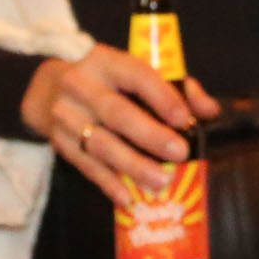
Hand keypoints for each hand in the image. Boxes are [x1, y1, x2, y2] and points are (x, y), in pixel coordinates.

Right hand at [22, 46, 217, 211]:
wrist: (49, 88)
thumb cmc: (109, 81)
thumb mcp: (136, 72)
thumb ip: (177, 88)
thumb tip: (209, 111)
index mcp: (106, 61)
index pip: (136, 75)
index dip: (161, 97)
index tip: (184, 119)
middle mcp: (81, 86)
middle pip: (116, 113)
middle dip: (150, 136)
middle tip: (179, 154)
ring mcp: (66, 115)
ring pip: (100, 144)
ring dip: (132, 165)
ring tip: (161, 181)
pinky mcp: (60, 141)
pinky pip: (86, 165)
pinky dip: (108, 183)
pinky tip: (128, 197)